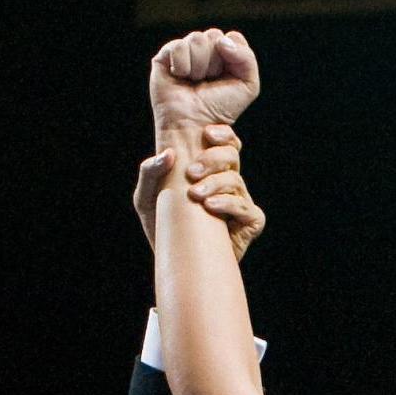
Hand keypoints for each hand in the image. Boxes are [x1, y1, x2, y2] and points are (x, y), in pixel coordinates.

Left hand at [135, 124, 265, 262]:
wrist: (173, 260)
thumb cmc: (161, 226)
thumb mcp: (146, 198)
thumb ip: (150, 173)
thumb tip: (167, 154)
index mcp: (210, 170)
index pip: (225, 143)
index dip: (222, 134)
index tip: (206, 134)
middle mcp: (228, 183)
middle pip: (233, 156)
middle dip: (213, 159)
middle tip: (191, 172)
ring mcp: (240, 203)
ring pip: (236, 181)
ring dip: (215, 184)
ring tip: (195, 195)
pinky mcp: (249, 223)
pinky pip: (247, 208)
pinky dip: (229, 204)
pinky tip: (211, 207)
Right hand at [149, 29, 259, 145]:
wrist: (194, 126)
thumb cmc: (220, 109)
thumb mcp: (248, 86)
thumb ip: (247, 58)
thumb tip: (222, 41)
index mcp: (224, 54)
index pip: (233, 37)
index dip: (233, 56)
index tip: (227, 76)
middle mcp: (204, 50)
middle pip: (215, 35)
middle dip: (215, 63)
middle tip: (208, 81)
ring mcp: (185, 51)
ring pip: (197, 38)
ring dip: (199, 66)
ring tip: (194, 81)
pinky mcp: (165, 55)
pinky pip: (179, 46)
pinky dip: (182, 66)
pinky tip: (180, 78)